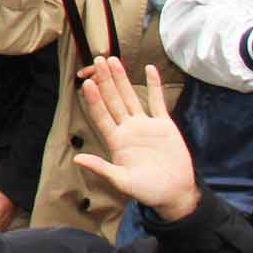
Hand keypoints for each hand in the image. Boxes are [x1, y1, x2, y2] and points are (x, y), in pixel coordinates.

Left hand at [74, 59, 202, 219]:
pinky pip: (157, 101)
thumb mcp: (123, 182)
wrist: (175, 193)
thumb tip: (77, 159)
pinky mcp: (164, 125)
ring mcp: (145, 125)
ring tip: (113, 60)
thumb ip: (102, 169)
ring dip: (122, 79)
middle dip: (105, 80)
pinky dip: (154, 85)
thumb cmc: (148, 191)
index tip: (87, 83)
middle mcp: (128, 129)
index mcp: (116, 141)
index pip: (101, 115)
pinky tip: (149, 69)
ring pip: (131, 96)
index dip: (94, 100)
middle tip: (97, 59)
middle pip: (113, 100)